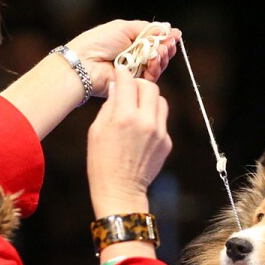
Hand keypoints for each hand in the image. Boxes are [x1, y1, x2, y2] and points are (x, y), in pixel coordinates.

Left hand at [68, 20, 180, 91]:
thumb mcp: (124, 28)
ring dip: (162, 57)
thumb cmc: (98, 42)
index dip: (165, 38)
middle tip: (169, 44)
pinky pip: (151, 78)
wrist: (85, 63)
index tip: (175, 35)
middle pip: (159, 54)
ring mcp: (134, 71)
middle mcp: (134, 56)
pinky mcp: (134, 84)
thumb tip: (167, 27)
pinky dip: (156, 68)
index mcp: (130, 41)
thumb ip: (147, 29)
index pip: (154, 40)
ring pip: (157, 66)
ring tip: (161, 51)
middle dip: (166, 48)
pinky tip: (155, 60)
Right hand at [87, 67, 171, 217]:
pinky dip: (152, 119)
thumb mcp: (97, 130)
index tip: (120, 74)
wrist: (121, 190)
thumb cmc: (102, 161)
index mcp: (125, 117)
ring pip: (161, 101)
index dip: (123, 74)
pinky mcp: (167, 142)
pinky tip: (141, 131)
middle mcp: (146, 122)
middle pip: (151, 87)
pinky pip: (162, 121)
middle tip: (131, 91)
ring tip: (137, 109)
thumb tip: (119, 86)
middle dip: (139, 85)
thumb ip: (110, 105)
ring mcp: (160, 132)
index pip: (129, 81)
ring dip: (149, 100)